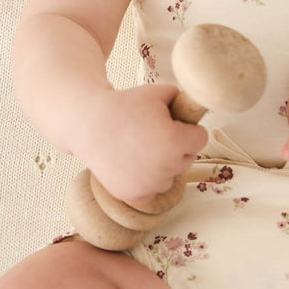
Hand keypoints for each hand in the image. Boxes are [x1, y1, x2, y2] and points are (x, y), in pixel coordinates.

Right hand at [77, 83, 208, 208]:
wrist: (88, 123)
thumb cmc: (124, 105)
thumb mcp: (157, 92)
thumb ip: (183, 99)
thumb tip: (197, 106)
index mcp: (175, 141)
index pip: (201, 138)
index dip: (188, 128)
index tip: (174, 123)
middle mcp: (165, 166)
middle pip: (187, 158)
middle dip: (177, 147)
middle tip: (153, 134)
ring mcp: (149, 184)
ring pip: (170, 176)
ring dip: (163, 165)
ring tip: (141, 148)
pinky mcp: (134, 195)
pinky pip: (152, 191)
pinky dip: (146, 182)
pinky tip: (134, 164)